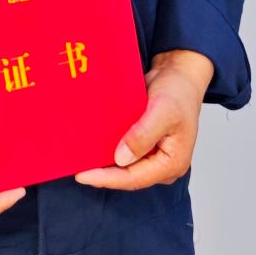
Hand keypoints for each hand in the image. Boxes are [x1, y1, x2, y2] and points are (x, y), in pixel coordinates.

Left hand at [75, 48, 213, 190]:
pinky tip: (91, 149)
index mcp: (172, 163)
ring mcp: (153, 156)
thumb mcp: (162, 111)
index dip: (108, 179)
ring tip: (79, 161)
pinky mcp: (144, 146)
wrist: (179, 74)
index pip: (135, 178)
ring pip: (124, 167)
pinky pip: (124, 154)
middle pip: (128, 176)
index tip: (83, 175)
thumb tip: (121, 158)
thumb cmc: (178, 92)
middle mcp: (162, 165)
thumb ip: (143, 135)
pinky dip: (108, 152)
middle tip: (76, 169)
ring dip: (104, 165)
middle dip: (103, 174)